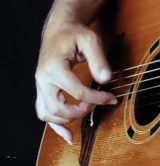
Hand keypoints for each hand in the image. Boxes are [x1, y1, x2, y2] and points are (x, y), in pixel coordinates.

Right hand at [35, 22, 116, 143]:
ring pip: (48, 113)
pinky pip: (43, 112)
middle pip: (58, 107)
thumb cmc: (74, 34)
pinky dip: (55, 126)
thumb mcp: (91, 40)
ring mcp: (40, 86)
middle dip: (81, 110)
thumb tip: (106, 79)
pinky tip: (68, 135)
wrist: (60, 29)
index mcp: (54, 67)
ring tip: (87, 113)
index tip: (112, 98)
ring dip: (68, 119)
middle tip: (98, 104)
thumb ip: (99, 60)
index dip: (97, 99)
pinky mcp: (43, 90)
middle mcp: (42, 79)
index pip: (77, 92)